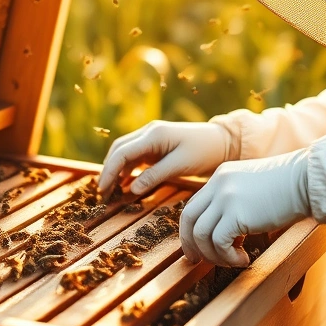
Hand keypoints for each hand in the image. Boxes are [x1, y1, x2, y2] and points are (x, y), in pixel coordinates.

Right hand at [98, 121, 234, 194]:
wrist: (223, 142)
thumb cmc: (204, 152)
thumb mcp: (180, 165)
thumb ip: (155, 176)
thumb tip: (131, 190)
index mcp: (153, 134)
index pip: (122, 152)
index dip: (109, 171)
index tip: (103, 190)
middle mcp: (148, 132)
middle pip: (118, 150)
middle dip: (107, 170)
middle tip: (102, 193)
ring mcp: (151, 137)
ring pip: (124, 152)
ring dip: (115, 169)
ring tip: (110, 191)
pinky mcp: (156, 145)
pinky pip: (135, 156)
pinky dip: (126, 169)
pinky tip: (124, 183)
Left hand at [180, 150, 310, 266]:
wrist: (308, 181)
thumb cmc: (291, 188)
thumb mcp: (255, 189)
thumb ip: (237, 204)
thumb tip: (231, 235)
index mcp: (221, 177)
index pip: (195, 205)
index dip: (192, 229)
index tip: (198, 247)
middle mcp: (218, 185)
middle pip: (188, 218)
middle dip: (190, 244)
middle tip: (197, 261)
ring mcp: (225, 198)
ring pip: (200, 234)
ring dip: (213, 255)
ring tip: (233, 261)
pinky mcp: (236, 214)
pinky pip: (218, 243)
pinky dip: (227, 257)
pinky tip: (244, 259)